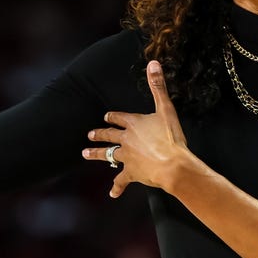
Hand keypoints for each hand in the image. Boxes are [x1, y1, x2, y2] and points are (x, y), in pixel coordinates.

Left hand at [82, 59, 190, 197]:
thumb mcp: (166, 109)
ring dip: (97, 154)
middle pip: (109, 135)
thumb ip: (158, 86)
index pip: (119, 117)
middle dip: (99, 134)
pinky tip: (112, 194)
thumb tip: (153, 63)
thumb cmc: (171, 138)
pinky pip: (121, 181)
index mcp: (133, 123)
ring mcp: (127, 157)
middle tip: (89, 135)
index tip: (106, 116)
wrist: (173, 165)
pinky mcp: (131, 173)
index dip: (113, 116)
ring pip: (108, 155)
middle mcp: (126, 139)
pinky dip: (117, 187)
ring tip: (85, 154)